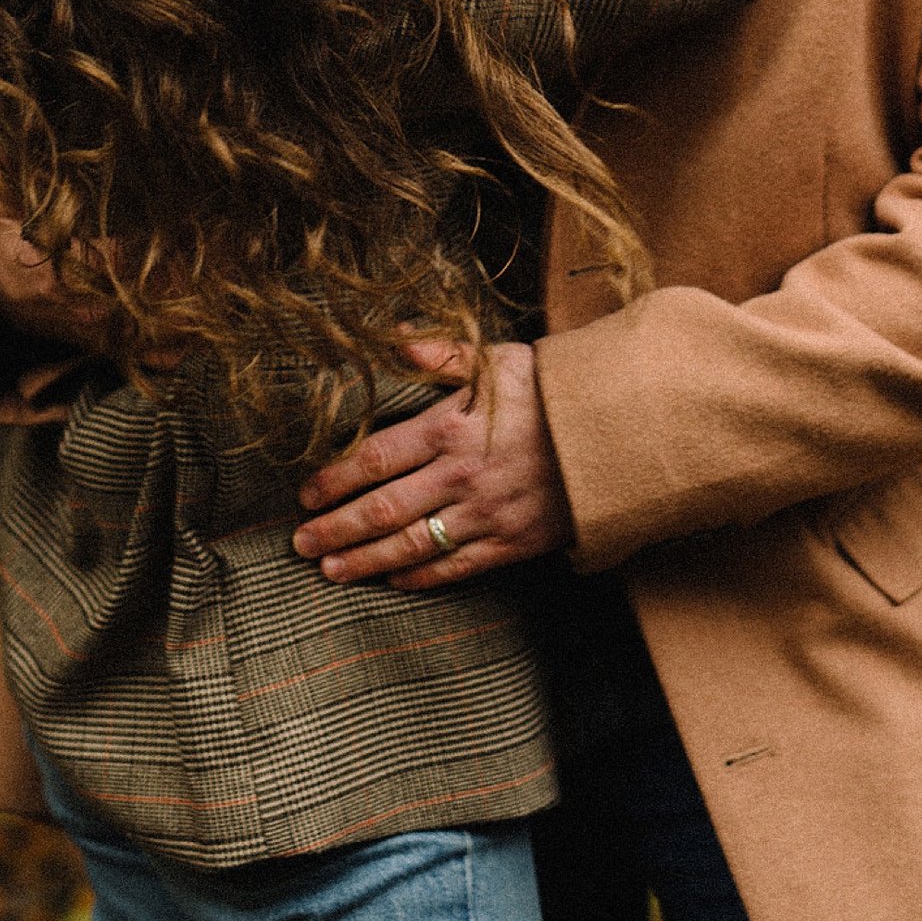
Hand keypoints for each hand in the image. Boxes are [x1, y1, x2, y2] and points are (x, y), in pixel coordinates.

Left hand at [289, 340, 571, 588]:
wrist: (622, 432)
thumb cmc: (552, 390)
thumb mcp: (495, 359)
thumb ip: (439, 354)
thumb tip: (391, 337)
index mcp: (450, 429)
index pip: (376, 459)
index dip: (336, 479)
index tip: (305, 495)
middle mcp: (462, 476)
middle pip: (385, 509)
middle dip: (337, 529)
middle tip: (299, 543)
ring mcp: (488, 514)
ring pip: (414, 545)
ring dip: (367, 561)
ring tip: (330, 571)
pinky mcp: (515, 543)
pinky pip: (459, 567)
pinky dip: (422, 578)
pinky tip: (393, 583)